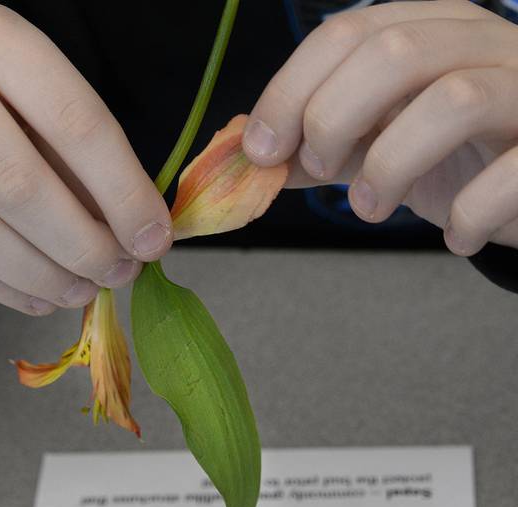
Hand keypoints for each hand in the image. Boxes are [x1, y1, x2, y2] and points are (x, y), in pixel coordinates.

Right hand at [0, 0, 171, 314]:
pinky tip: (36, 297)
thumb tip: (131, 233)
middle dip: (81, 246)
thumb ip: (73, 152)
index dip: (123, 193)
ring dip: (40, 276)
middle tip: (118, 274)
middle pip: (19, 185)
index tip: (153, 240)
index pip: (75, 123)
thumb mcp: (22, 83)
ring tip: (80, 293)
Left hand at [243, 0, 517, 255]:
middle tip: (321, 170)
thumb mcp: (383, 143)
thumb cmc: (461, 158)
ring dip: (391, 165)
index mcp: (429, 31)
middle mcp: (481, 44)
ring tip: (370, 210)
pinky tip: (456, 236)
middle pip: (393, 53)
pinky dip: (470, 213)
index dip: (290, 91)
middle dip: (333, 119)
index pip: (346, 33)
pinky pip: (512, 175)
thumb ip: (325, 147)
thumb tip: (254, 159)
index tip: (260, 150)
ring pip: (453, 100)